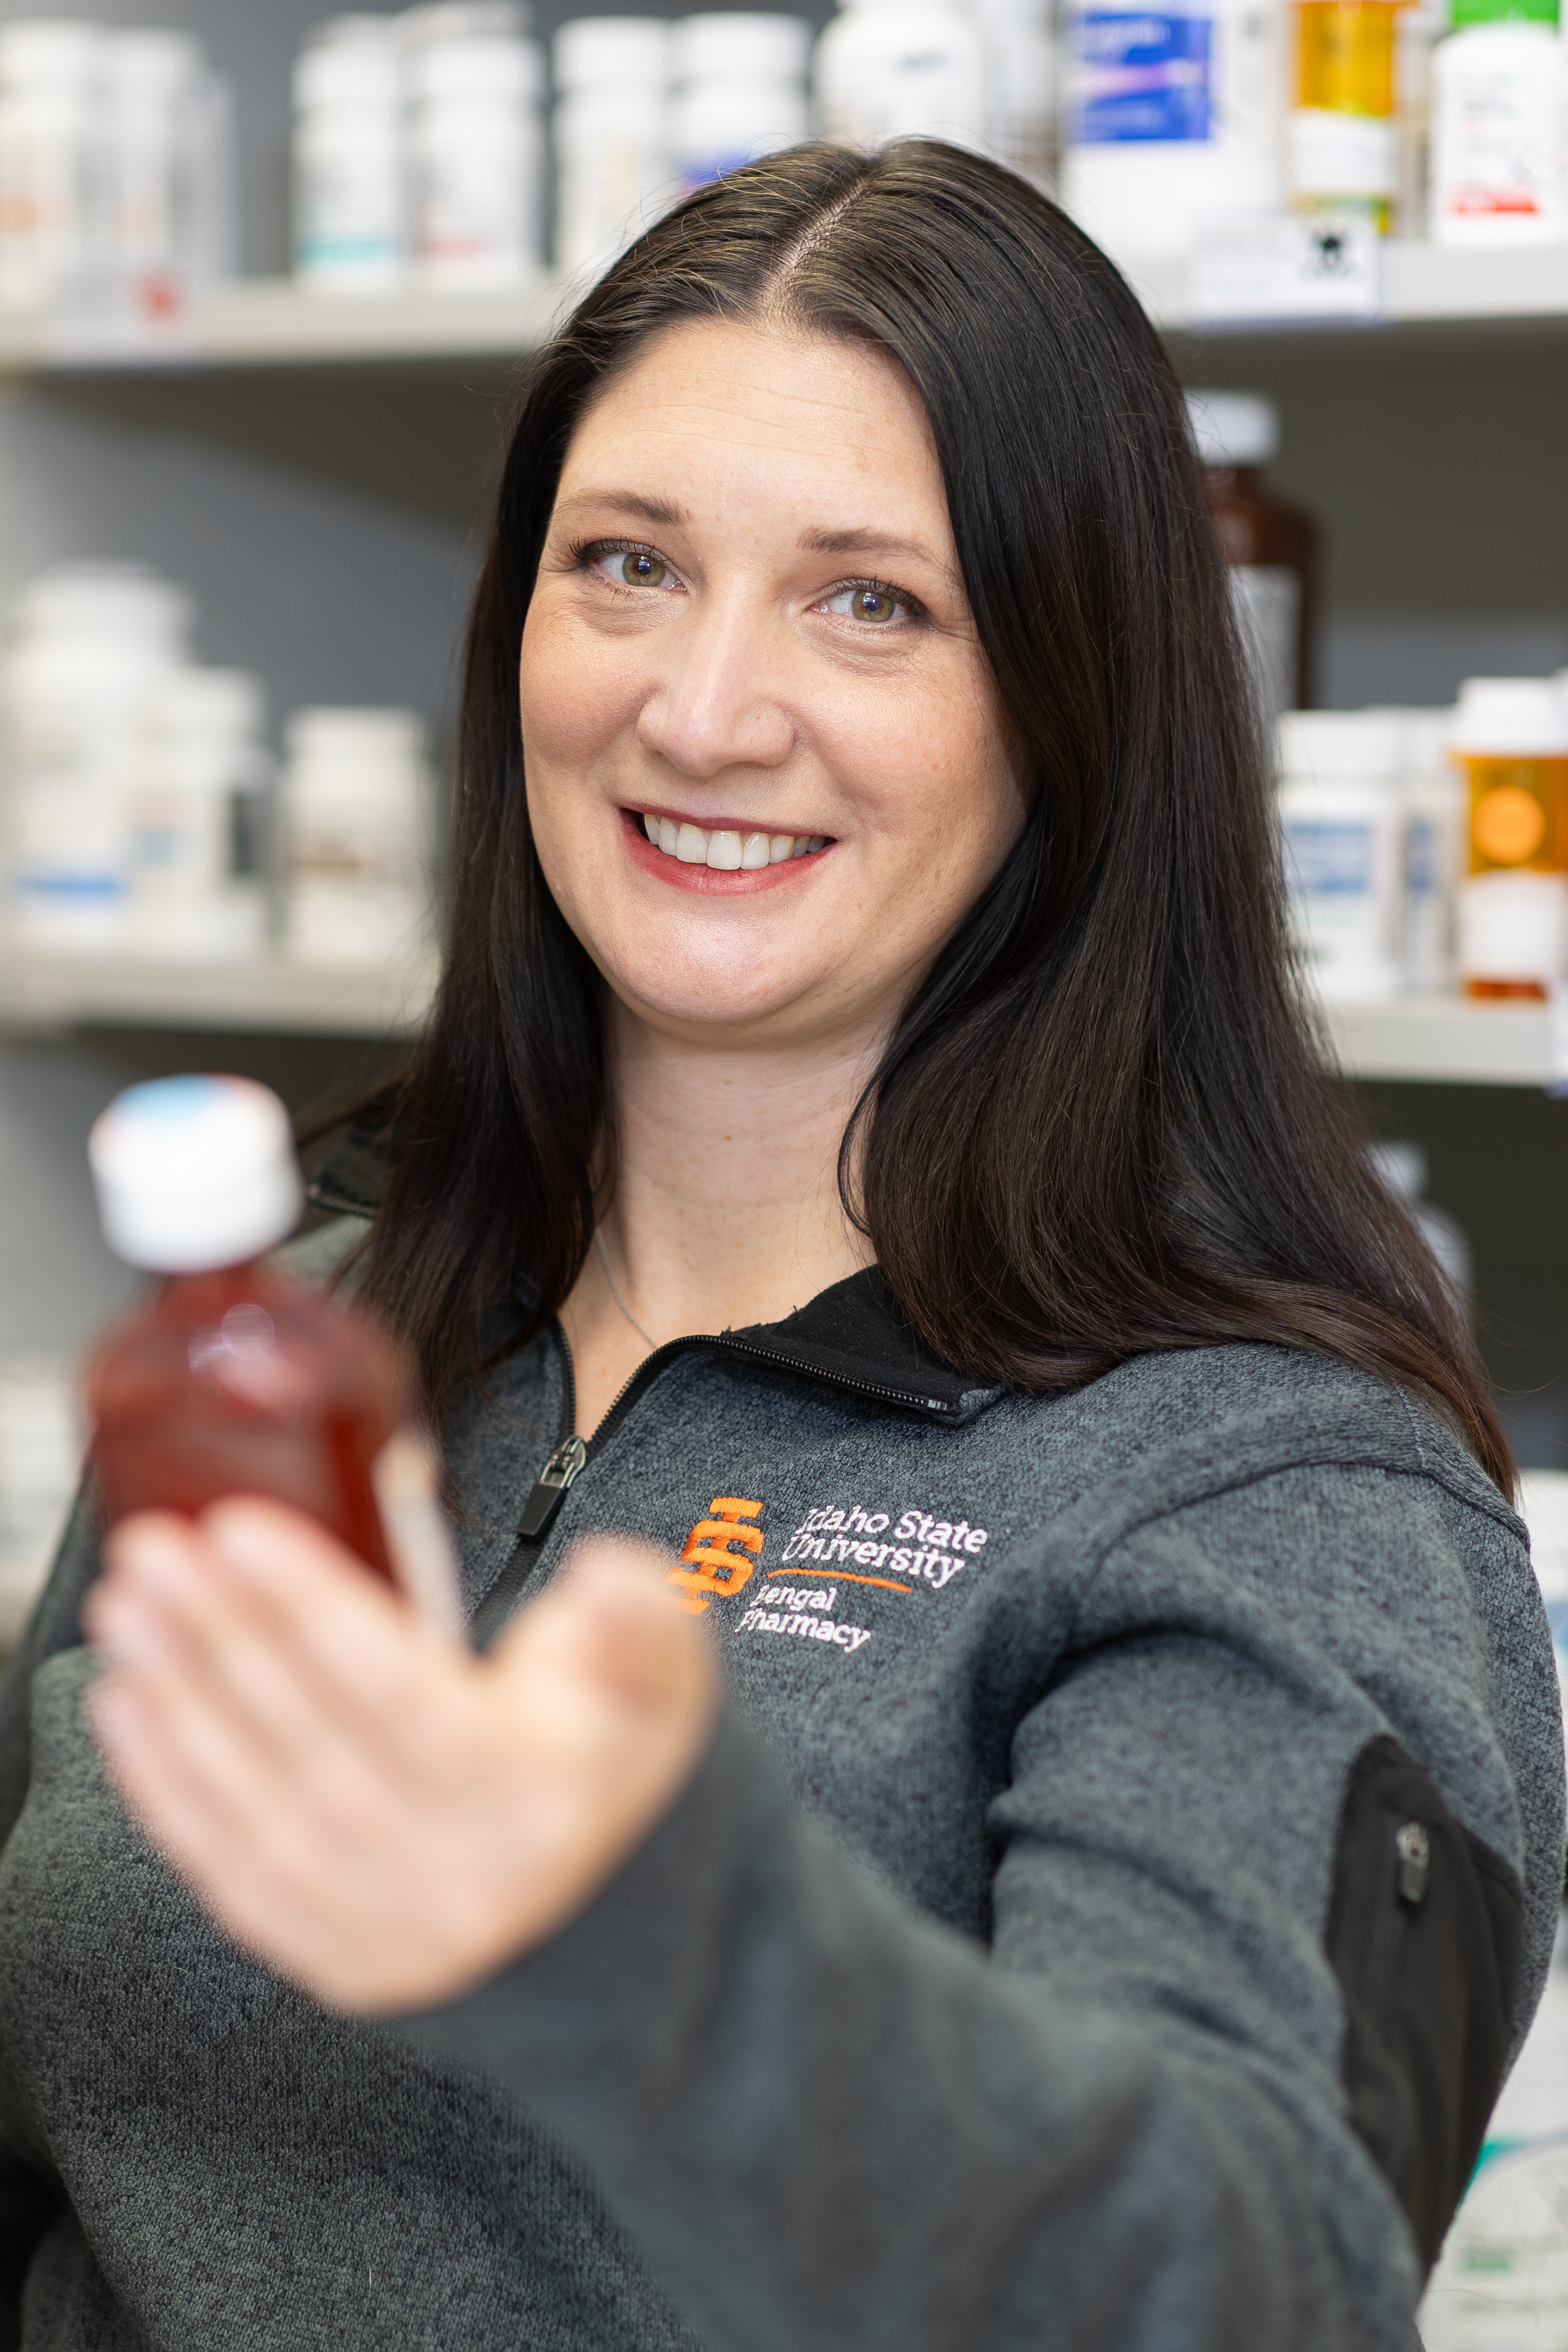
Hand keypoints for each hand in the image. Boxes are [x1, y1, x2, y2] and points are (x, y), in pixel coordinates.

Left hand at [84, 1501, 718, 2012]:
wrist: (616, 1917)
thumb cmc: (615, 1765)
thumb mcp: (663, 1676)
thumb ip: (642, 1615)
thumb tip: (602, 1577)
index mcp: (537, 1793)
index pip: (397, 1690)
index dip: (309, 1607)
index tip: (235, 1529)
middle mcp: (459, 1874)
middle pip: (308, 1737)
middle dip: (218, 1632)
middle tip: (154, 1551)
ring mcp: (390, 1928)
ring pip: (255, 1801)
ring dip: (177, 1695)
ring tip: (128, 1610)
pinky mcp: (337, 1958)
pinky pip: (232, 1868)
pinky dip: (170, 1786)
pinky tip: (132, 1707)